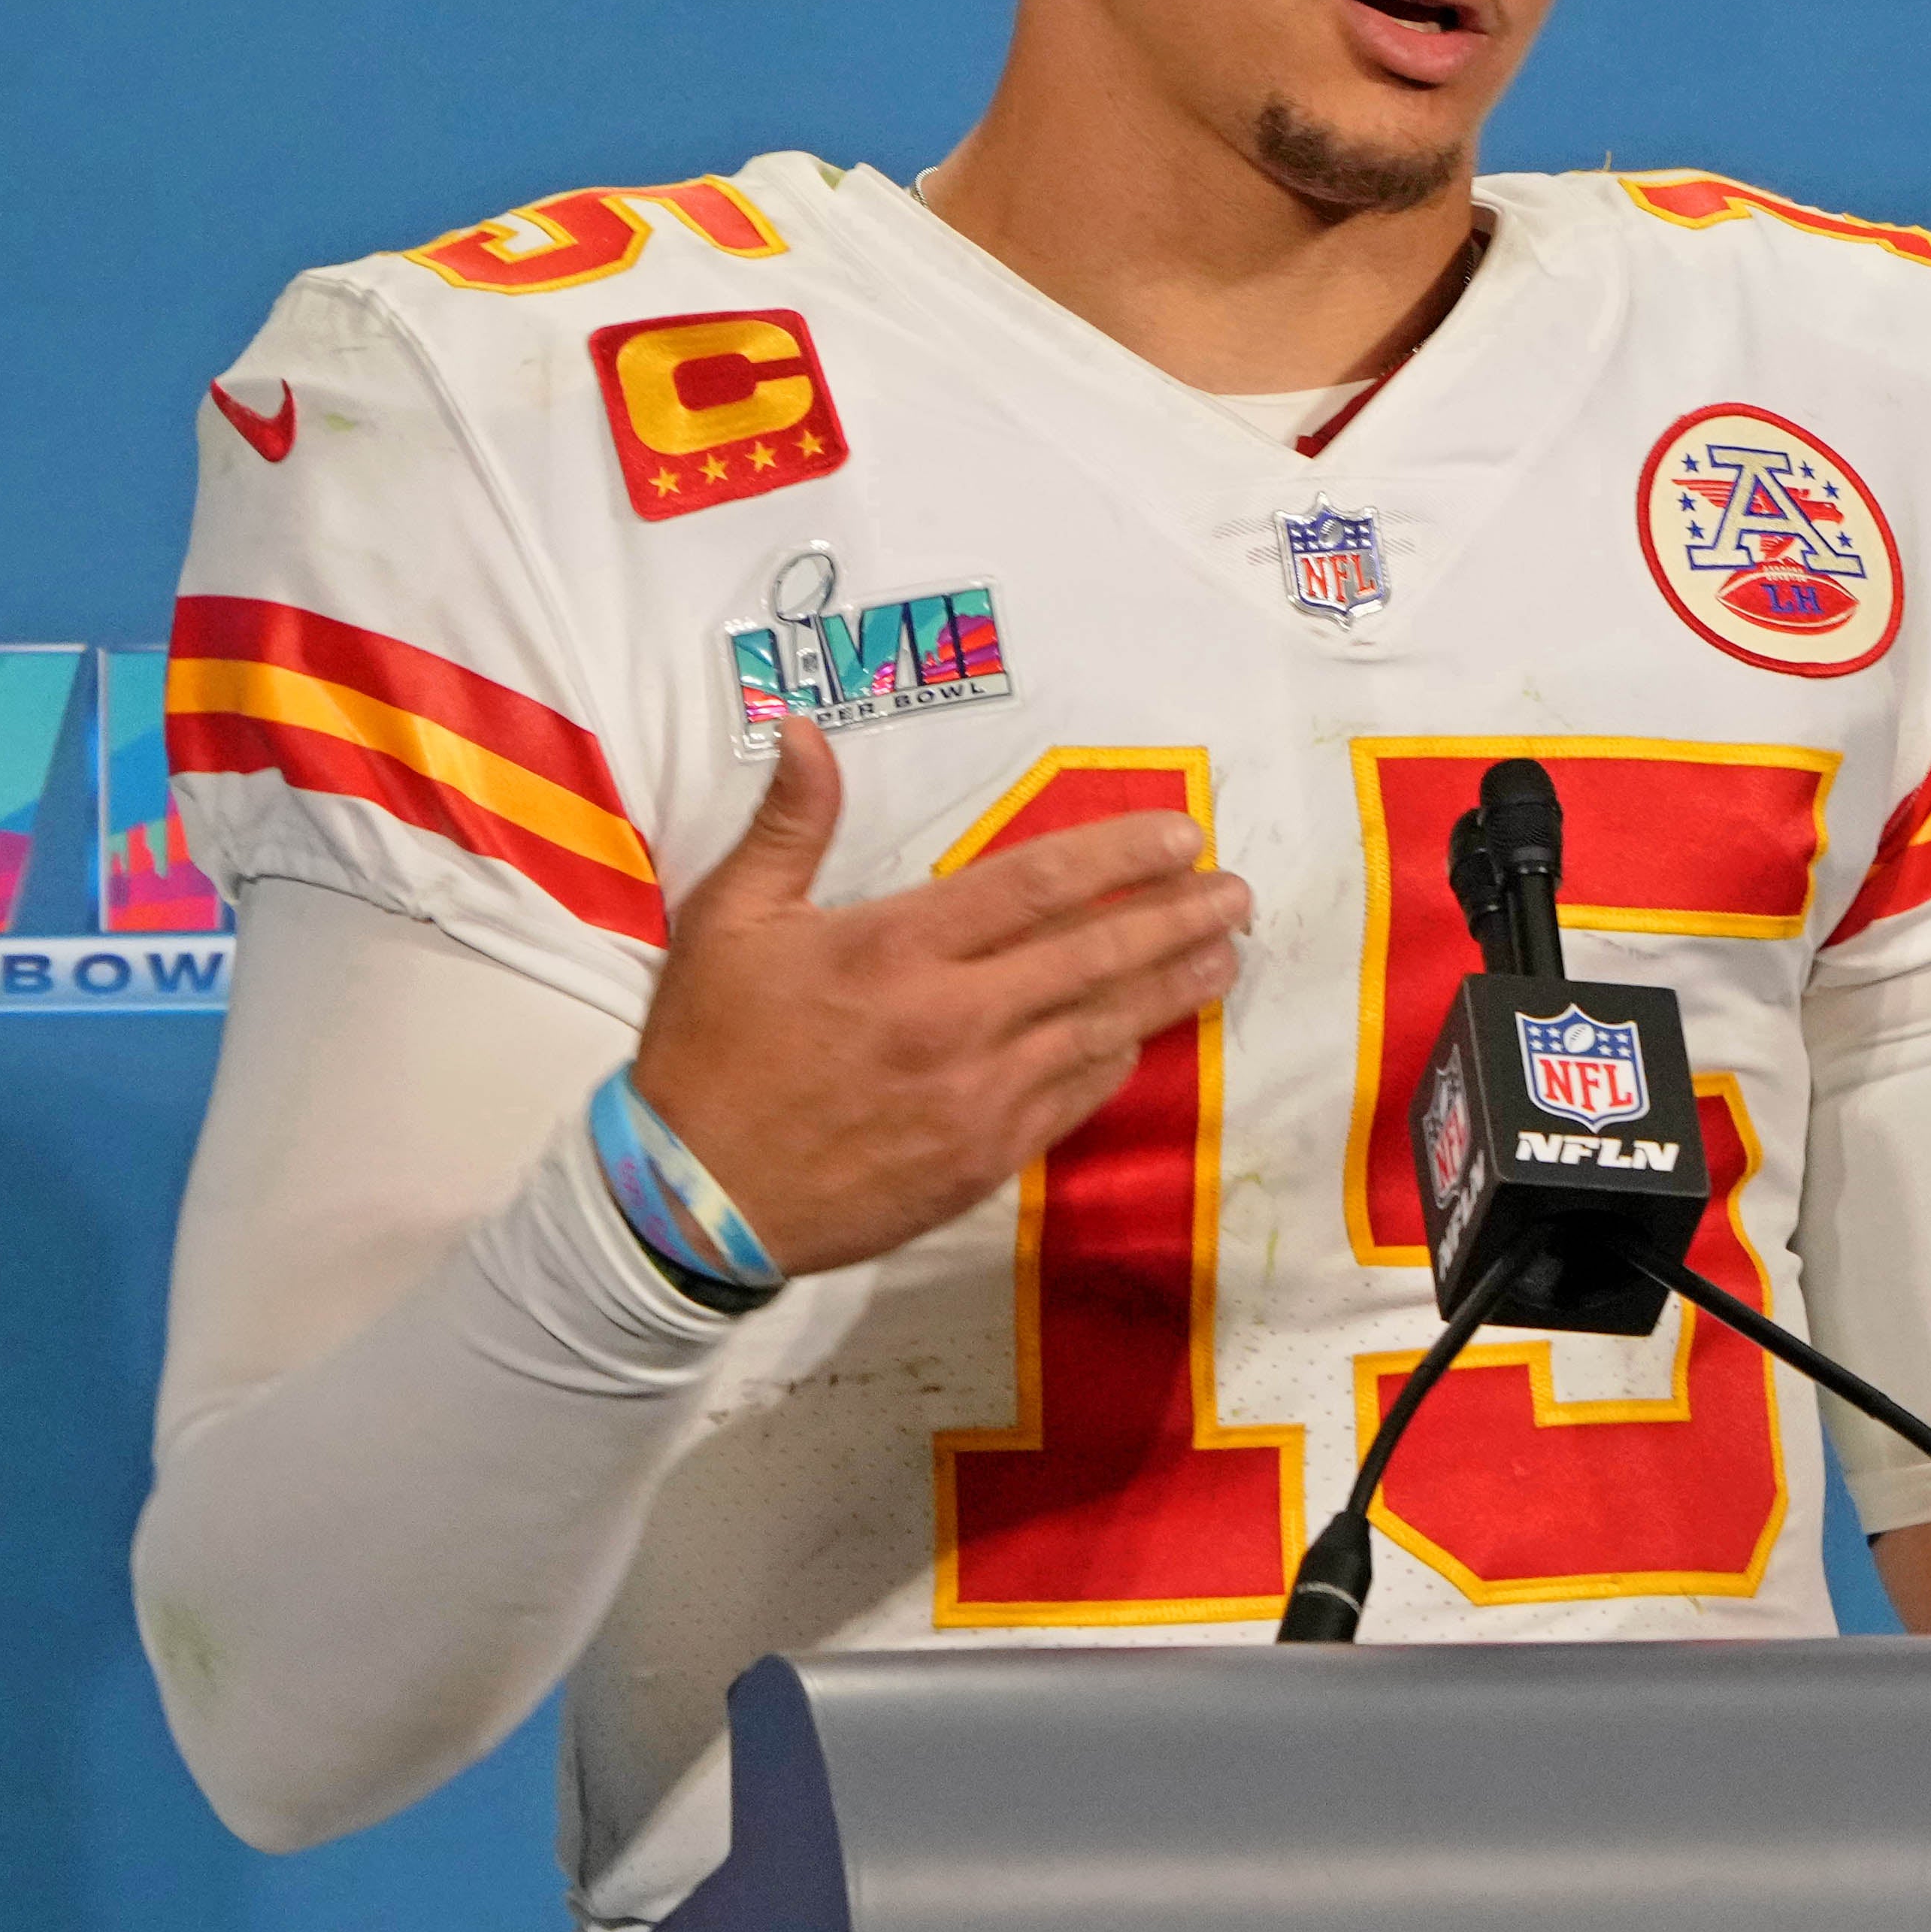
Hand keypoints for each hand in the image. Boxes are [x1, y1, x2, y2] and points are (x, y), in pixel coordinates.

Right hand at [624, 718, 1250, 1276]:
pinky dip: (1115, 1061)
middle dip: (1177, 918)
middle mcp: (954, 1018)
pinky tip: (1143, 1037)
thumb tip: (803, 730)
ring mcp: (977, 1095)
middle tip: (1238, 895)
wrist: (692, 1201)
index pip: (1038, 882)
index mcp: (899, 948)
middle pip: (1095, 954)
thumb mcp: (728, 921)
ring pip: (1101, 1028)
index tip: (1183, 836)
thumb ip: (788, 825)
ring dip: (1170, 989)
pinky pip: (1072, 1099)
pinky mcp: (982, 1160)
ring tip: (1223, 959)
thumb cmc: (708, 1052)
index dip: (1122, 854)